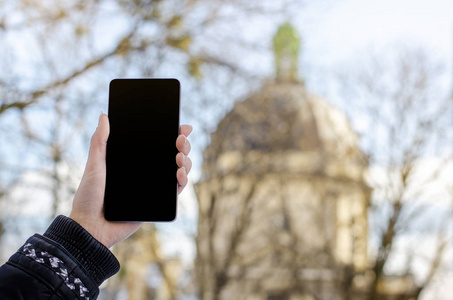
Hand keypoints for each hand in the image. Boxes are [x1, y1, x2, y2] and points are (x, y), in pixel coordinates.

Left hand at [69, 113, 192, 247]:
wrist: (91, 227)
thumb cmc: (88, 197)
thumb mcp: (94, 165)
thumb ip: (99, 141)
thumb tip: (104, 115)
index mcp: (133, 159)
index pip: (156, 142)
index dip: (172, 133)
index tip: (181, 126)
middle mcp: (145, 171)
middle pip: (172, 153)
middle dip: (183, 144)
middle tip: (181, 140)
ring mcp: (153, 186)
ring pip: (178, 169)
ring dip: (186, 161)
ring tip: (179, 157)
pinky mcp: (157, 202)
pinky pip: (176, 190)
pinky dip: (183, 180)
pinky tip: (180, 173)